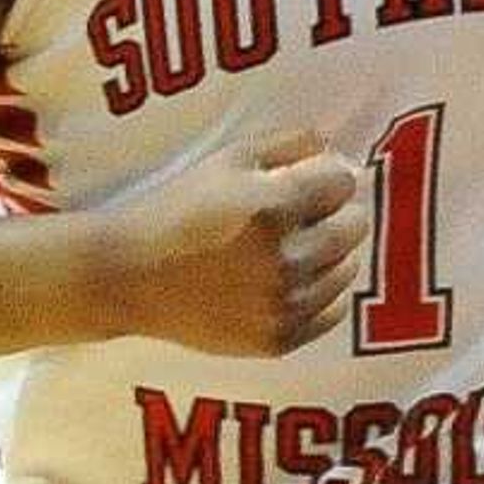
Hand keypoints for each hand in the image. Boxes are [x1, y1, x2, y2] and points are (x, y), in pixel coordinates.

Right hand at [104, 133, 367, 356]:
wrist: (129, 275)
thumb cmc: (174, 209)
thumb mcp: (223, 161)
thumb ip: (285, 144)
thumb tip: (333, 148)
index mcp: (273, 208)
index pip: (342, 182)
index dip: (325, 175)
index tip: (307, 179)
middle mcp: (288, 259)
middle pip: (354, 226)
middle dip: (334, 213)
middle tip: (302, 214)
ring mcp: (287, 305)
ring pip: (347, 269)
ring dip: (329, 253)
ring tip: (292, 248)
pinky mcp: (281, 339)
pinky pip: (331, 312)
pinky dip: (321, 293)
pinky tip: (291, 279)